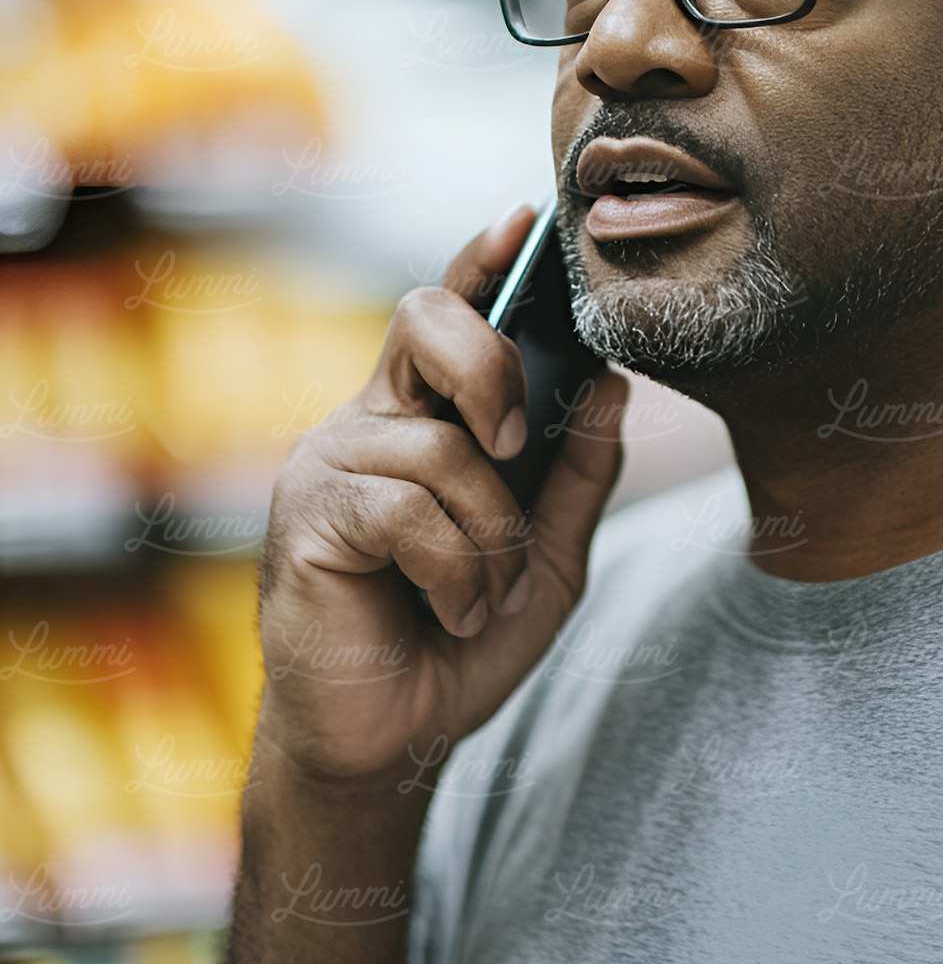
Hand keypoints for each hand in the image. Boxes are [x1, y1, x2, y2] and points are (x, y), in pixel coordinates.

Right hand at [252, 206, 627, 786]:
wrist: (389, 741)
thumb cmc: (458, 642)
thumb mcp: (548, 560)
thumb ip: (579, 477)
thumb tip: (614, 384)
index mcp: (425, 419)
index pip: (448, 312)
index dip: (480, 261)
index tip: (526, 221)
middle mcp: (370, 422)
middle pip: (424, 319)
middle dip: (493, 367)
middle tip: (516, 445)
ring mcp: (330, 463)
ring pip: (442, 447)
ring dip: (491, 540)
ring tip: (478, 600)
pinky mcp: (307, 516)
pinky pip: (410, 512)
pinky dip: (457, 574)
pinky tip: (447, 614)